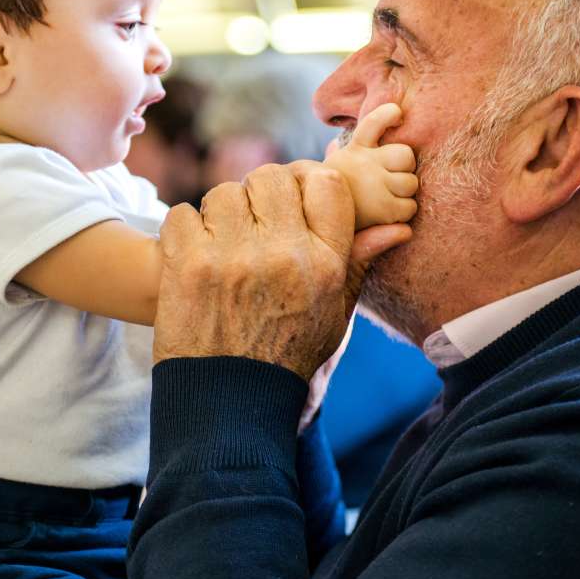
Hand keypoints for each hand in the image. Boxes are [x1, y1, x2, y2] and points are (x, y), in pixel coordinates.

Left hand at [153, 161, 410, 380]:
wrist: (230, 401)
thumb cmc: (288, 353)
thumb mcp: (334, 313)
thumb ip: (358, 262)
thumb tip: (397, 227)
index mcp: (326, 264)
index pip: (327, 182)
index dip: (307, 182)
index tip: (295, 198)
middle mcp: (283, 254)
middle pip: (271, 177)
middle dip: (262, 194)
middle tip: (255, 222)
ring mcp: (232, 257)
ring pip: (224, 192)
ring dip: (222, 213)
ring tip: (224, 244)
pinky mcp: (187, 265)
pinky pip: (182, 214)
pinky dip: (186, 232)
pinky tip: (196, 258)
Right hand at [324, 102, 417, 229]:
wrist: (312, 231)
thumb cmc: (325, 204)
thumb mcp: (331, 175)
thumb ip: (341, 156)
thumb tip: (336, 141)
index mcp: (351, 151)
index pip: (373, 124)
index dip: (388, 115)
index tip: (398, 113)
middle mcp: (362, 162)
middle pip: (405, 153)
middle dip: (405, 168)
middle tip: (391, 180)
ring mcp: (373, 183)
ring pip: (411, 181)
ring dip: (405, 194)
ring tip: (386, 202)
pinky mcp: (382, 207)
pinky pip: (409, 206)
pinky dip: (404, 213)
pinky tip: (390, 217)